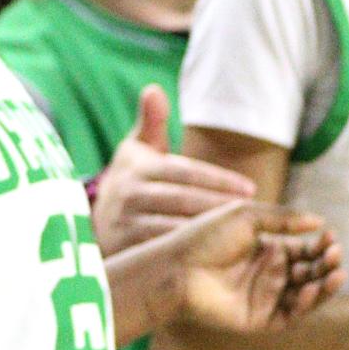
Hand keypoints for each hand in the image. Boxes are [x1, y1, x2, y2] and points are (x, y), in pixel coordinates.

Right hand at [91, 86, 256, 254]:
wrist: (90, 223)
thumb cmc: (129, 183)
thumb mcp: (135, 151)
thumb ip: (150, 122)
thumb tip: (153, 88)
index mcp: (138, 168)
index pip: (183, 171)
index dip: (217, 180)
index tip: (250, 189)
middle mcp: (130, 194)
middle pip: (183, 200)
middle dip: (221, 207)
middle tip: (258, 216)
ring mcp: (126, 223)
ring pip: (176, 229)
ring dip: (212, 235)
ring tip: (247, 239)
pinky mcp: (127, 251)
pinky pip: (165, 255)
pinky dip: (193, 258)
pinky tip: (222, 261)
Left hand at [161, 200, 343, 332]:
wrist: (176, 268)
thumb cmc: (204, 237)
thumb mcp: (245, 217)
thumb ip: (282, 218)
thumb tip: (320, 219)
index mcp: (264, 250)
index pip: (303, 251)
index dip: (320, 245)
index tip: (331, 235)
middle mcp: (267, 275)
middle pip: (309, 273)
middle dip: (326, 263)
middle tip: (336, 253)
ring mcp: (265, 298)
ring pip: (306, 295)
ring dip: (324, 284)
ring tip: (336, 271)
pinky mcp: (260, 319)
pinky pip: (291, 315)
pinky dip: (306, 304)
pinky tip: (310, 288)